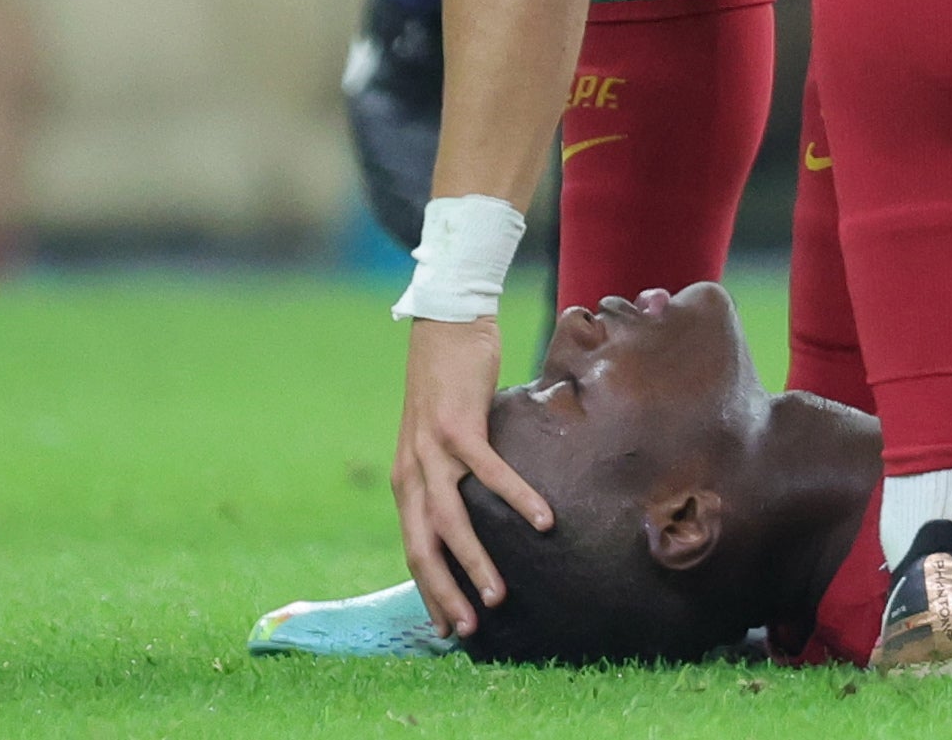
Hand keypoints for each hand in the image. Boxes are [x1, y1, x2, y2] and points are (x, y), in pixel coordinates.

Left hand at [393, 316, 550, 637]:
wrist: (445, 323)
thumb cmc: (452, 381)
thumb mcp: (445, 435)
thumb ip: (455, 470)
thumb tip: (486, 503)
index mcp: (408, 479)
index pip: (414, 548)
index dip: (428, 589)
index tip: (445, 627)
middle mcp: (413, 471)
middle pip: (423, 546)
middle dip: (443, 591)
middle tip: (466, 629)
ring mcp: (432, 450)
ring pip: (449, 519)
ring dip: (474, 560)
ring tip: (497, 594)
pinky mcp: (459, 425)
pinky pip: (488, 471)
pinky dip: (515, 498)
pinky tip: (543, 519)